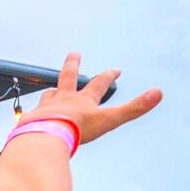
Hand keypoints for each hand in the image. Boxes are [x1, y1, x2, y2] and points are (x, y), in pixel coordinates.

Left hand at [21, 52, 160, 146]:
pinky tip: (34, 116)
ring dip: (53, 91)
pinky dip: (36, 114)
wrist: (44, 136)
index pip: (99, 83)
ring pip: (50, 94)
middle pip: (68, 77)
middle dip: (73, 65)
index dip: (108, 76)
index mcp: (83, 100)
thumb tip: (158, 93)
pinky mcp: (31, 119)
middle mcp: (63, 99)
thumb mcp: (110, 119)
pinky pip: (33, 114)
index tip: (115, 70)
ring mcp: (46, 107)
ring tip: (53, 89)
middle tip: (73, 54)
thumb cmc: (76, 129)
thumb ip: (134, 108)